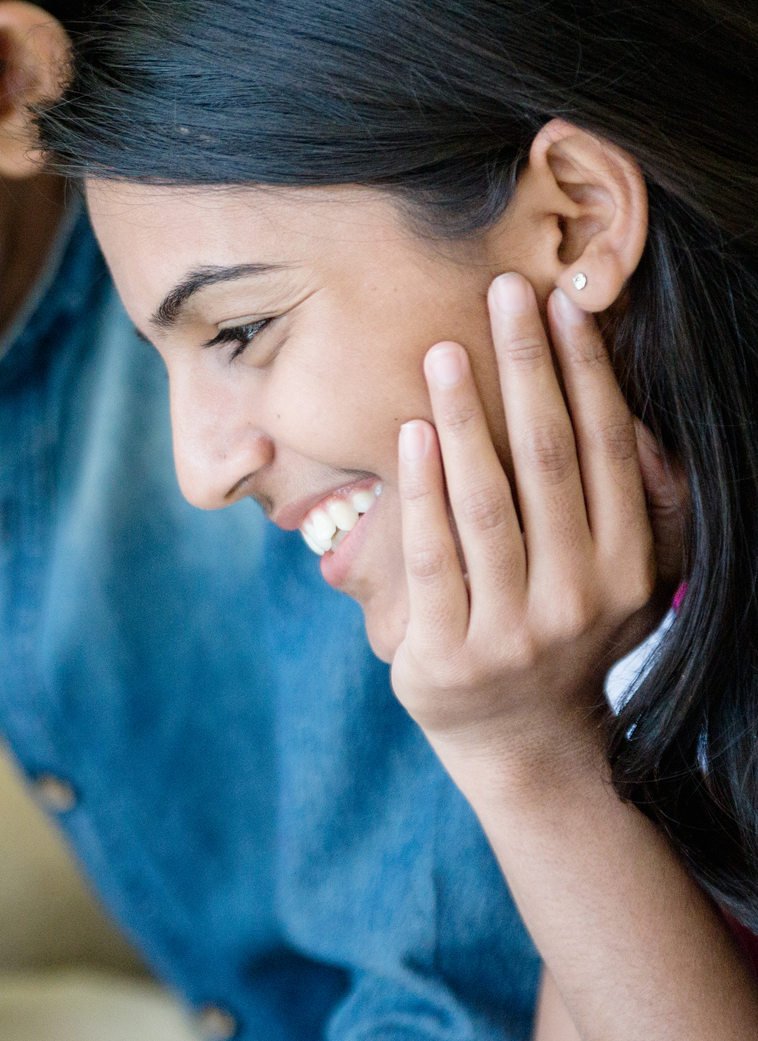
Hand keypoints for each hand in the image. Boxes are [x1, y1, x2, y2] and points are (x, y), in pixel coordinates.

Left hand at [389, 272, 673, 806]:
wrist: (523, 745)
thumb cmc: (564, 633)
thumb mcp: (623, 578)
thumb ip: (631, 505)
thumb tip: (624, 416)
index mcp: (629, 566)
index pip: (603, 450)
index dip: (586, 373)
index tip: (562, 305)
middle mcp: (579, 596)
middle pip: (548, 462)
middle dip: (528, 371)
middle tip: (505, 295)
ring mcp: (511, 629)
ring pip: (486, 505)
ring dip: (465, 420)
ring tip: (444, 353)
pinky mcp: (448, 653)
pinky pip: (430, 556)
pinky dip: (421, 492)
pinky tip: (410, 434)